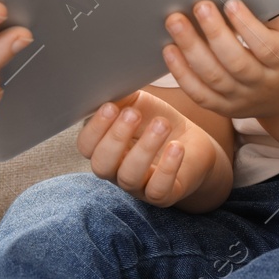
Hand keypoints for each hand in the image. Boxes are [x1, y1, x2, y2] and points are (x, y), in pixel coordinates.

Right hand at [76, 89, 216, 206]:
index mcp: (104, 147)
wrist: (192, 143)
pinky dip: (167, 168)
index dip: (95, 128)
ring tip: (161, 125)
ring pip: (129, 176)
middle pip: (102, 165)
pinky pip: (158, 189)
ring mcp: (138, 185)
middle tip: (134, 114)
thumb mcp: (137, 104)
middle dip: (116, 138)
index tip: (111, 106)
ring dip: (144, 148)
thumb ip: (120, 98)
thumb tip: (107, 84)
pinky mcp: (162, 195)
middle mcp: (115, 170)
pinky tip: (176, 147)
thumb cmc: (157, 121)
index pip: (86, 145)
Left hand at [161, 0, 278, 118]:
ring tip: (175, 22)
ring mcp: (242, 98)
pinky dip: (182, 74)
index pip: (266, 47)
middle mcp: (263, 84)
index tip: (231, 3)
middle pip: (236, 63)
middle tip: (199, 5)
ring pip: (214, 78)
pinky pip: (200, 94)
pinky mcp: (224, 107)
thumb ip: (268, 14)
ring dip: (191, 49)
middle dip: (215, 33)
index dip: (248, 26)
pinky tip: (169, 50)